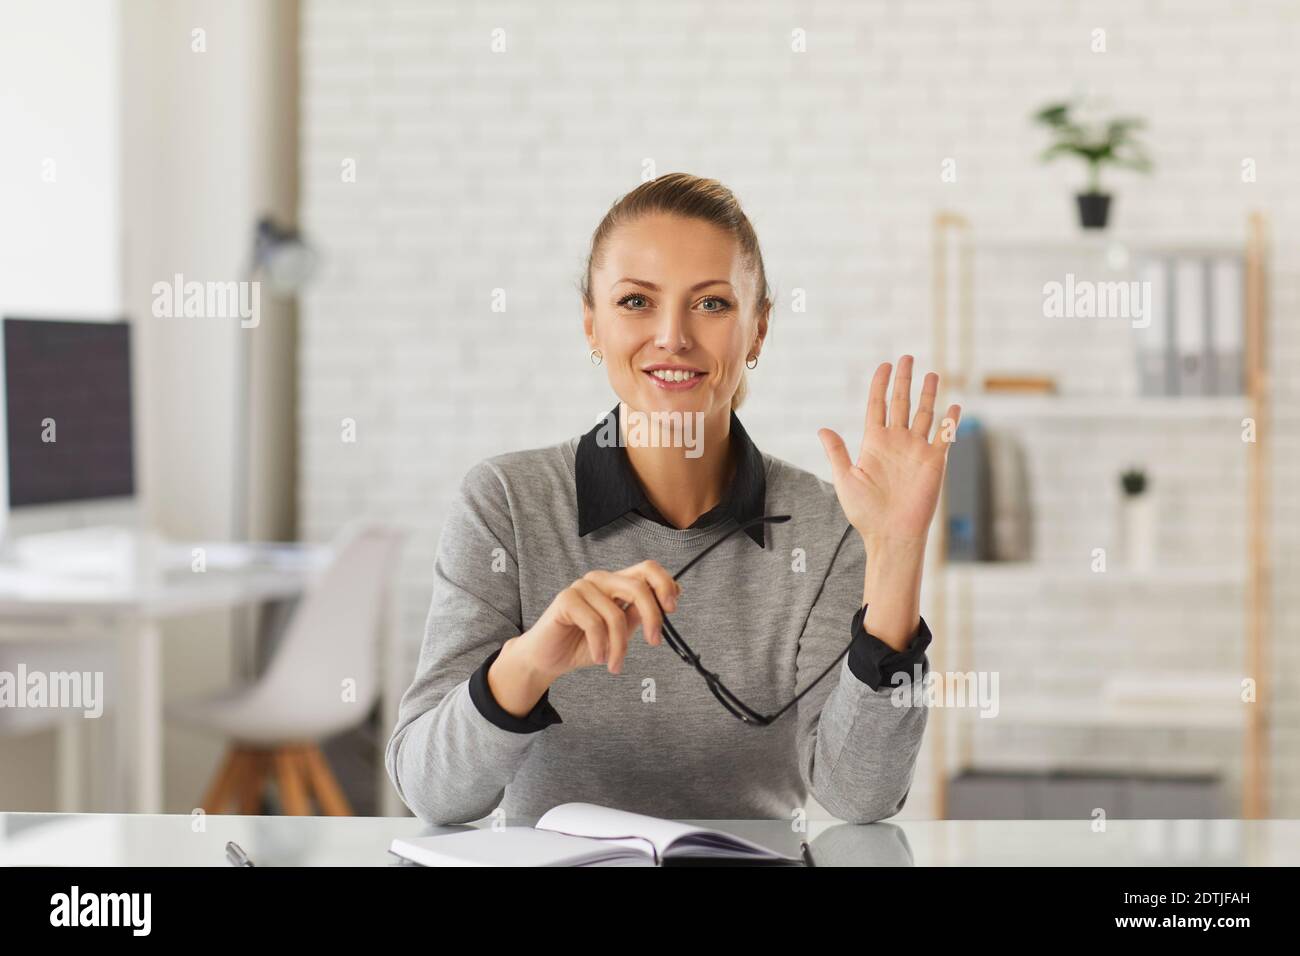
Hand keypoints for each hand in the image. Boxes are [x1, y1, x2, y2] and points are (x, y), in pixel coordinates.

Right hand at [516, 560, 679, 678]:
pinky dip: (600, 646)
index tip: (672, 608)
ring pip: (616, 614)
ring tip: (615, 664)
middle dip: (652, 617)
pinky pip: (594, 624)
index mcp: (616, 583)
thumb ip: (638, 616)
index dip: (665, 583)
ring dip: (619, 646)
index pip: (647, 569)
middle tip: (654, 642)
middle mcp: (601, 579)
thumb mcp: (620, 632)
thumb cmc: (583, 644)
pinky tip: (598, 657)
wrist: (549, 659)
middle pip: (638, 587)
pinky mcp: (566, 599)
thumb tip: (666, 603)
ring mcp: (582, 587)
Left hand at [818, 355, 960, 546]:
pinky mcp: (934, 462)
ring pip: (924, 415)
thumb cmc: (865, 512)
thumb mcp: (845, 479)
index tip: (885, 365)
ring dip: (928, 394)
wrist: (891, 534)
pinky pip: (944, 436)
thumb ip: (837, 452)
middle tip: (907, 358)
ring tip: (932, 374)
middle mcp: (896, 442)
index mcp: (874, 443)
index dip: (881, 384)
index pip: (878, 405)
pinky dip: (950, 420)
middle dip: (904, 381)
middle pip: (901, 403)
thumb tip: (823, 429)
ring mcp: (916, 450)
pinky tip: (954, 404)